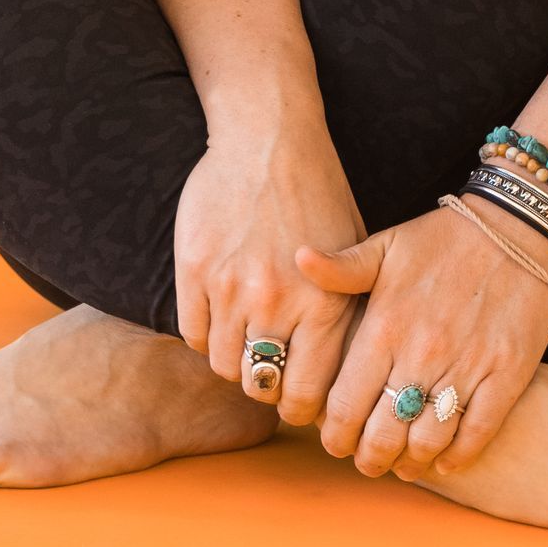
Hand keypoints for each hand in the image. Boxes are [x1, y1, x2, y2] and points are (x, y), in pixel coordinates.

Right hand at [173, 103, 367, 427]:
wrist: (269, 138)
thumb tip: (348, 376)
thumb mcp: (354, 253)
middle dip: (267, 388)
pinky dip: (206, 333)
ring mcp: (232, 288)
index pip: (306, 395)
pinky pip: (193, 333)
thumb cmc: (319, 195)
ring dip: (235, 360)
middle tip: (271, 373)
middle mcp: (277, 302)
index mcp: (325, 303)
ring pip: (224, 365)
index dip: (300, 408)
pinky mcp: (195, 271)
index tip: (297, 402)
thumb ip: (348, 313)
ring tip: (248, 338)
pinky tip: (222, 314)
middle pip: (261, 386)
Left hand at [297, 199, 547, 479]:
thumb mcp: (389, 245)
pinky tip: (444, 457)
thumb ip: (342, 267)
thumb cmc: (446, 236)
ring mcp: (467, 366)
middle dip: (369, 458)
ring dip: (410, 462)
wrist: (519, 224)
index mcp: (386, 326)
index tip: (334, 440)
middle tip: (367, 460)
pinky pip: (477, 433)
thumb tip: (297, 259)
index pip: (345, 406)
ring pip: (427, 441)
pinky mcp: (507, 374)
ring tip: (402, 463)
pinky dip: (457, 456)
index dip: (334, 435)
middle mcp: (422, 353)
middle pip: (382, 435)